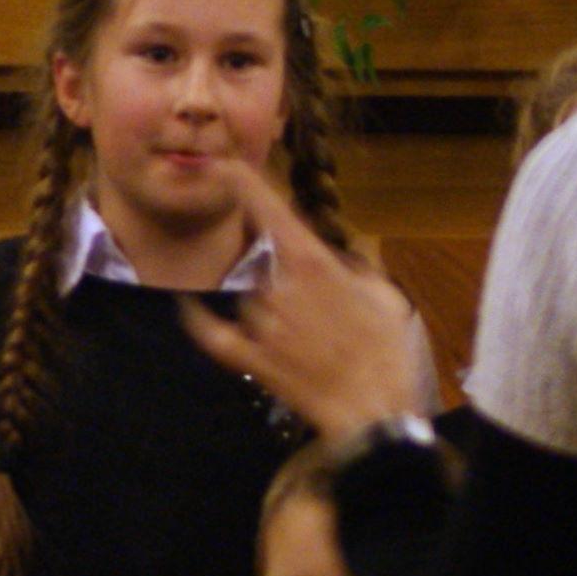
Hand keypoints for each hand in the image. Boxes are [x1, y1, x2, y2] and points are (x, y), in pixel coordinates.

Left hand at [179, 164, 435, 437]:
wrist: (374, 410)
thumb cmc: (385, 352)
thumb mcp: (381, 295)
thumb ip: (351, 265)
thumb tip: (333, 254)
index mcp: (313, 266)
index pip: (272, 211)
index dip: (246, 184)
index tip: (227, 165)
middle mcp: (279, 287)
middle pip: (264, 263)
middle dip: (285, 276)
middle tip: (322, 309)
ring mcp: (261, 323)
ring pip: (252, 299)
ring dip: (271, 309)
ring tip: (312, 339)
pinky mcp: (250, 356)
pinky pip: (214, 333)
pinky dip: (201, 321)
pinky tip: (190, 309)